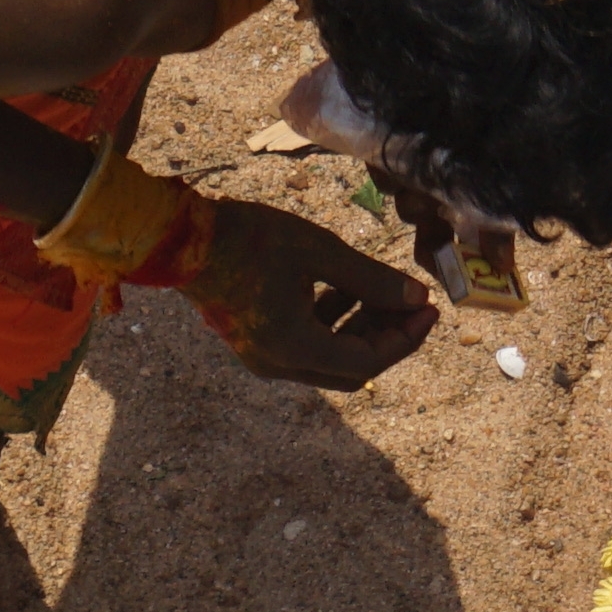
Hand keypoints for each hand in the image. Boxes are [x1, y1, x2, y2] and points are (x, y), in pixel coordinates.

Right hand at [186, 195, 436, 390]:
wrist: (181, 241)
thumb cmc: (251, 241)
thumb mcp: (320, 253)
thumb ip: (373, 280)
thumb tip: (418, 299)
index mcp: (295, 346)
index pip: (367, 361)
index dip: (405, 338)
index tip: (430, 308)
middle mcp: (278, 364)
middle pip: (352, 370)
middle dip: (387, 339)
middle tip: (411, 304)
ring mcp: (263, 357)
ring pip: (330, 361)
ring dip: (361, 331)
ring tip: (378, 290)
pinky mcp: (254, 344)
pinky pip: (307, 348)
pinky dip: (332, 327)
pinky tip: (340, 289)